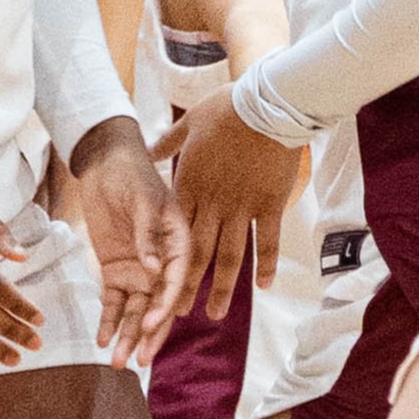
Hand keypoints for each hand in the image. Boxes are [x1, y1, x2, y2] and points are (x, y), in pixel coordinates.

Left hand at [66, 118, 187, 368]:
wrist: (103, 162)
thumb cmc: (130, 173)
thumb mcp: (142, 198)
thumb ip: (148, 232)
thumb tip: (152, 268)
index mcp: (178, 242)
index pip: (176, 279)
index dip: (165, 303)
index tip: (151, 323)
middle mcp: (162, 262)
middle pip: (158, 303)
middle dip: (150, 333)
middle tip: (140, 360)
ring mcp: (139, 269)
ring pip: (136, 310)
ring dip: (129, 335)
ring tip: (118, 362)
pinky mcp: (116, 270)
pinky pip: (114, 301)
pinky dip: (109, 321)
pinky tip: (103, 340)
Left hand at [152, 88, 301, 321]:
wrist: (265, 104)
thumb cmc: (226, 110)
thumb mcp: (189, 123)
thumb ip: (167, 142)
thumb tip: (149, 148)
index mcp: (190, 184)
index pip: (173, 231)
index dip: (165, 258)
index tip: (157, 281)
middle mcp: (212, 202)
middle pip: (196, 253)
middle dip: (186, 286)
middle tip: (179, 313)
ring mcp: (241, 207)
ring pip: (228, 256)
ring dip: (221, 287)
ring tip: (215, 313)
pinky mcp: (268, 205)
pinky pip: (267, 241)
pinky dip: (266, 264)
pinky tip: (264, 286)